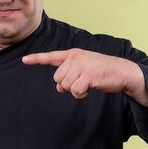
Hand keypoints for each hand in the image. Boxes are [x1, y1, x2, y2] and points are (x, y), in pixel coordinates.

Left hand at [22, 49, 147, 105]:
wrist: (123, 72)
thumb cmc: (102, 72)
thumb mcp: (83, 70)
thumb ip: (69, 76)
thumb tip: (59, 88)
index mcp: (73, 54)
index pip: (51, 56)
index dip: (36, 59)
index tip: (24, 60)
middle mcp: (75, 57)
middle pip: (58, 79)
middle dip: (69, 84)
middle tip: (84, 81)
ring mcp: (81, 65)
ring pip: (65, 86)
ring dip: (76, 90)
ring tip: (89, 83)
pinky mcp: (88, 75)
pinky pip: (75, 91)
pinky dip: (82, 94)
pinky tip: (91, 87)